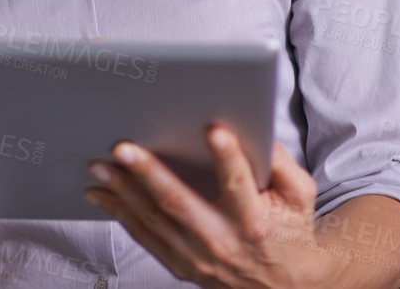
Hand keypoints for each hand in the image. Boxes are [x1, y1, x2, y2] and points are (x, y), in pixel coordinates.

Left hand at [85, 125, 399, 288]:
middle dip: (148, 173)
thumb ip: (280, 161)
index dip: (228, 157)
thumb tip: (255, 126)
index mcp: (255, 220)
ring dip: (121, 192)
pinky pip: (145, 238)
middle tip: (123, 148)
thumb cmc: (290, 229)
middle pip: (180, 204)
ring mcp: (198, 258)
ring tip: (99, 166)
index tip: (214, 129)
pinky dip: (120, 215)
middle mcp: (223, 241)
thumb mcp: (300, 193)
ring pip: (154, 221)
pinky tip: (102, 194)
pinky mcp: (181, 267)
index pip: (240, 184)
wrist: (286, 285)